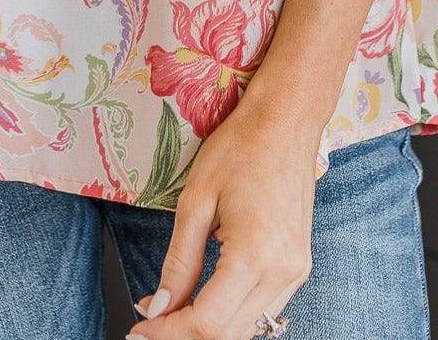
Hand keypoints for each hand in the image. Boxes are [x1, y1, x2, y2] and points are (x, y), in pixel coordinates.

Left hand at [126, 95, 319, 339]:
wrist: (286, 119)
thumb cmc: (240, 147)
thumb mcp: (196, 200)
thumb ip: (178, 262)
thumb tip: (158, 310)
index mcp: (256, 254)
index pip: (207, 323)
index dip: (168, 334)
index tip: (138, 330)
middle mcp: (283, 272)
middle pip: (227, 334)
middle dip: (182, 335)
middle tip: (147, 323)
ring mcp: (296, 271)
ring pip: (247, 329)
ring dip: (206, 328)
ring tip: (169, 312)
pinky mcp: (299, 266)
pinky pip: (262, 309)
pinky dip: (229, 314)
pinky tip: (201, 299)